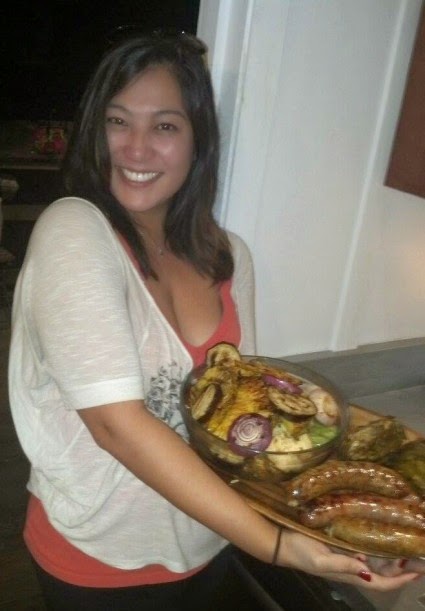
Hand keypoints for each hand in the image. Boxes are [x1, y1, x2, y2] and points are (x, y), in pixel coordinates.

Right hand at [278, 532, 419, 590]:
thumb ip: (344, 565)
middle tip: (416, 558)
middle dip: (400, 570)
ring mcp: (346, 558)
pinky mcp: (339, 547)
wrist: (283, 543)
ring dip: (391, 560)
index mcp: (349, 574)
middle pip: (381, 575)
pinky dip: (376, 548)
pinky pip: (363, 551)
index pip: (380, 583)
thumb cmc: (301, 551)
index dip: (399, 581)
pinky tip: (380, 538)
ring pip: (375, 563)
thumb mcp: (321, 561)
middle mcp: (351, 568)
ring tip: (405, 548)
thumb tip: (368, 570)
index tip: (416, 573)